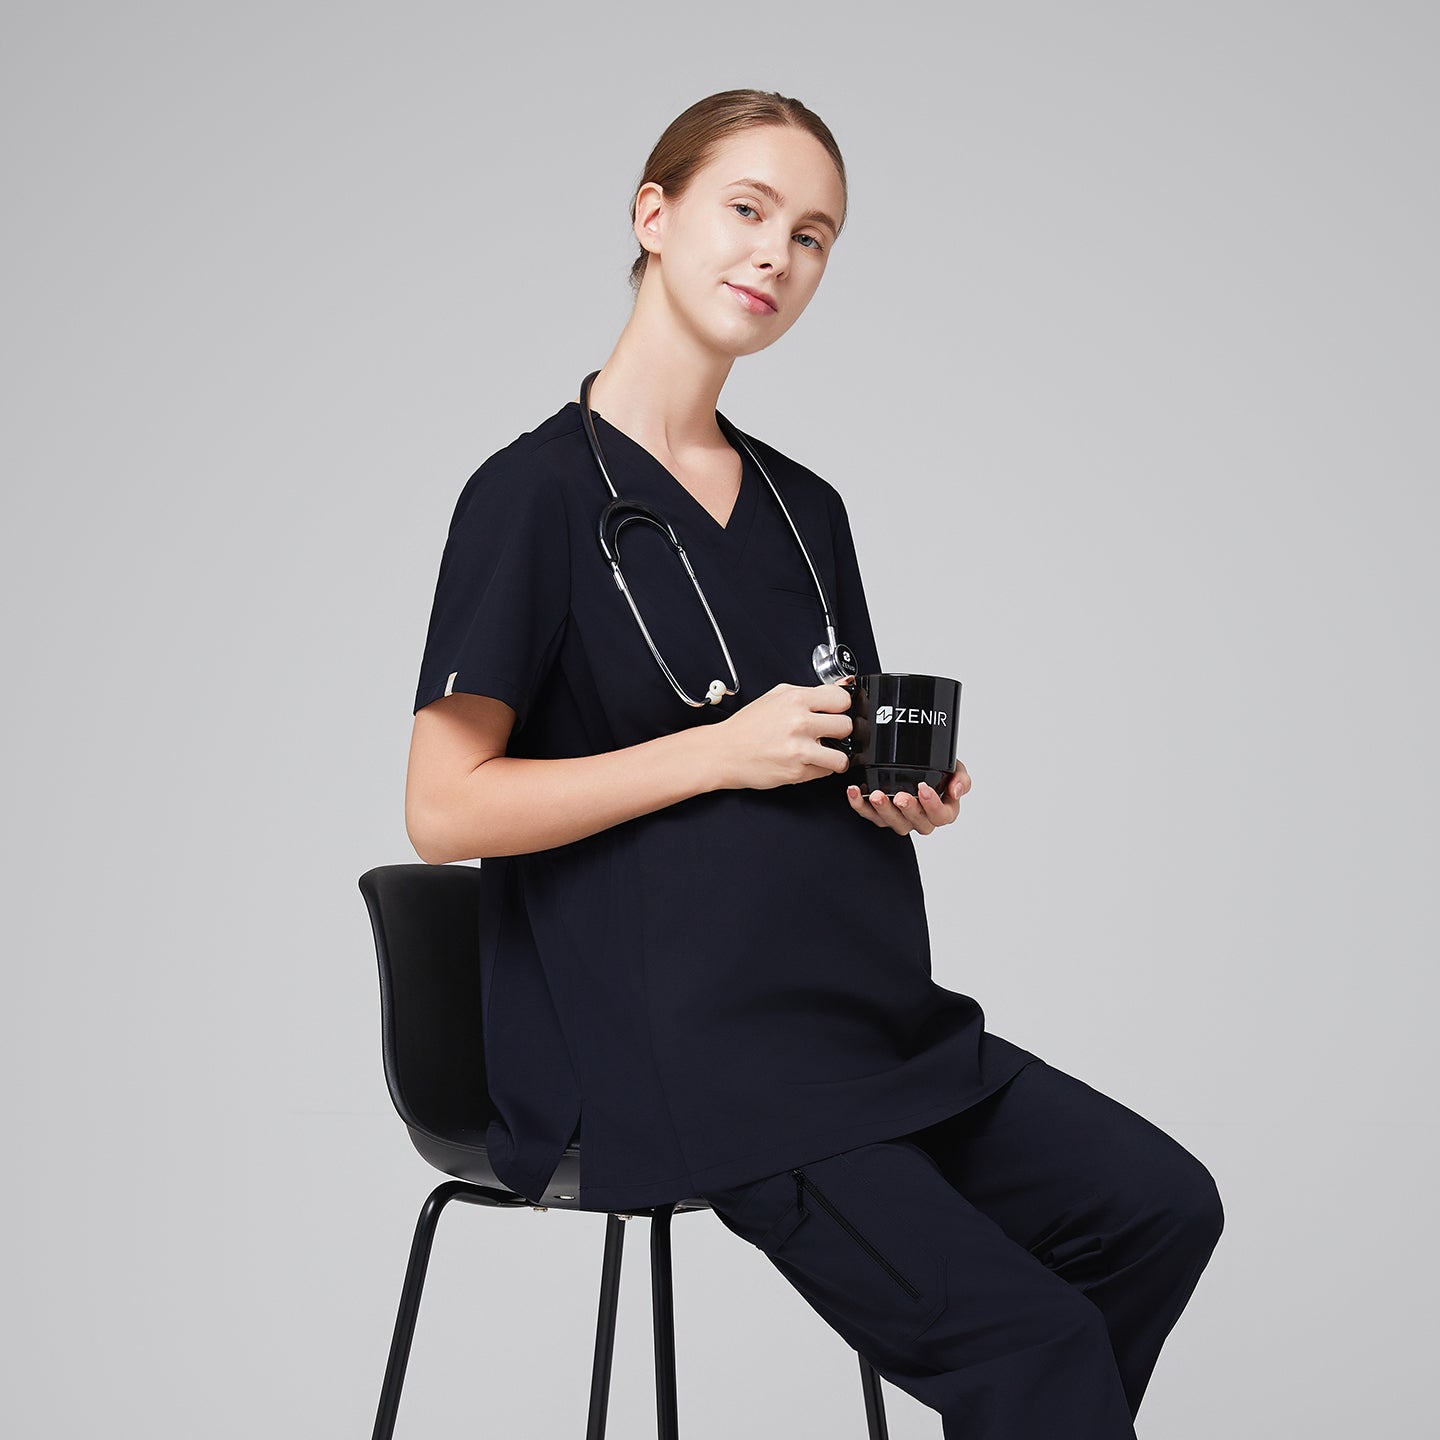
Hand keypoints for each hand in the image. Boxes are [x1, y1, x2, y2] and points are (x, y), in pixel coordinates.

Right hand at [711, 681, 852, 789]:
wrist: (724, 751)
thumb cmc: (748, 726)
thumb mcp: (776, 697)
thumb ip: (808, 693)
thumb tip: (839, 688)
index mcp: (795, 699)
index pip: (842, 699)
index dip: (841, 707)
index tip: (835, 712)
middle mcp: (799, 722)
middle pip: (846, 726)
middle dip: (838, 731)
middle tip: (827, 733)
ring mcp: (799, 749)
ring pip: (842, 756)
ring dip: (835, 756)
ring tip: (823, 752)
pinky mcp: (797, 772)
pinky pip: (825, 772)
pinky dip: (819, 769)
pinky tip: (805, 761)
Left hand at [845, 762, 971, 835]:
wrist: (914, 763)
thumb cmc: (937, 770)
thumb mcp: (955, 768)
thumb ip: (960, 778)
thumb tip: (956, 790)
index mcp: (942, 811)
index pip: (941, 816)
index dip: (933, 806)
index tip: (924, 789)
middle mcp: (921, 819)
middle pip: (916, 823)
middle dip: (907, 810)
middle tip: (900, 796)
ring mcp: (900, 820)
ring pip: (892, 822)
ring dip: (882, 810)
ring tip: (876, 795)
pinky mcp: (879, 816)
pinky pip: (869, 815)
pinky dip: (859, 804)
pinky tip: (855, 791)